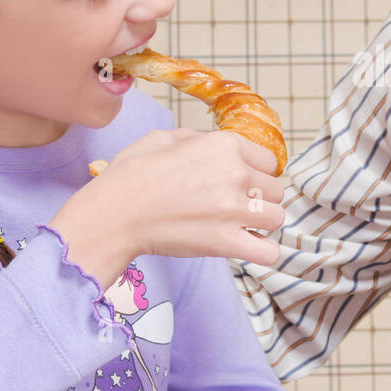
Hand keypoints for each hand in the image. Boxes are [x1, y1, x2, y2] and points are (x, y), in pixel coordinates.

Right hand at [89, 128, 284, 265]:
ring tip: (241, 228)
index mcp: (224, 145)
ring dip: (262, 225)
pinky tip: (247, 248)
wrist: (112, 215)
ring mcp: (233, 209)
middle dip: (260, 199)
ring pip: (277, 218)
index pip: (269, 160)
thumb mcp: (162, 138)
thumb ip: (195, 138)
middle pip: (276, 190)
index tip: (241, 184)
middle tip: (236, 207)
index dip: (256, 172)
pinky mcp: (226, 242)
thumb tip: (208, 144)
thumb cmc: (130, 176)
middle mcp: (236, 173)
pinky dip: (263, 252)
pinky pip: (269, 251)